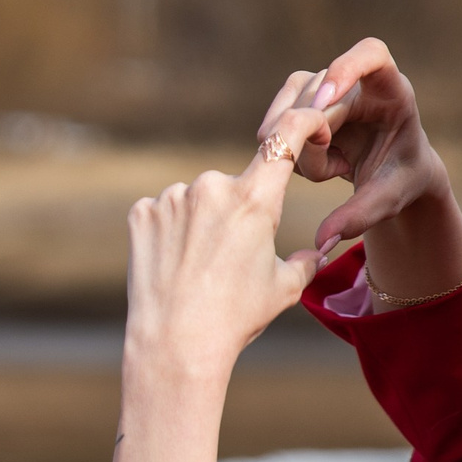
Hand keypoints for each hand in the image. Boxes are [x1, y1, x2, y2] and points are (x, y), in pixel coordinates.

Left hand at [127, 103, 326, 377]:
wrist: (177, 342)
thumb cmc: (237, 316)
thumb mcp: (284, 288)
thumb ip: (306, 260)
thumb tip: (320, 250)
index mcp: (254, 200)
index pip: (286, 139)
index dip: (303, 122)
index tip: (314, 119)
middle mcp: (211, 187)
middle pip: (234, 186)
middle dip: (237, 211)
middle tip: (231, 257)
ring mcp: (171, 198)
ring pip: (195, 200)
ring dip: (200, 222)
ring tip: (198, 267)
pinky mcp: (142, 213)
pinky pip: (163, 212)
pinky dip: (170, 231)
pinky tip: (172, 263)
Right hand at [258, 38, 461, 300]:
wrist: (391, 176)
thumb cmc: (399, 181)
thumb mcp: (388, 201)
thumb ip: (358, 218)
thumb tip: (321, 241)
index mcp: (393, 91)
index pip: (371, 55)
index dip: (346, 67)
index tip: (328, 97)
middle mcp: (357, 81)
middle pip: (318, 94)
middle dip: (314, 138)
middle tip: (334, 171)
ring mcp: (324, 86)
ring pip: (290, 107)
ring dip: (301, 149)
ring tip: (333, 170)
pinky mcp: (300, 100)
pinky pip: (276, 121)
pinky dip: (289, 150)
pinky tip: (317, 165)